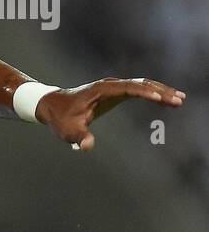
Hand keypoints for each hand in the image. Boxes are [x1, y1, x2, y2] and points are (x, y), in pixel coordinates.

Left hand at [36, 78, 184, 149]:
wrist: (51, 106)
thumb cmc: (60, 118)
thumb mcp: (68, 131)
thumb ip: (78, 137)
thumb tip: (86, 147)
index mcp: (100, 90)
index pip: (127, 88)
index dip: (144, 93)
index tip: (160, 98)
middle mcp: (109, 85)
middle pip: (140, 84)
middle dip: (160, 91)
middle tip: (179, 100)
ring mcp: (113, 87)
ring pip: (142, 85)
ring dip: (160, 91)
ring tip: (179, 99)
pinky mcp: (115, 92)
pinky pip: (138, 90)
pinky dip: (152, 93)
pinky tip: (165, 100)